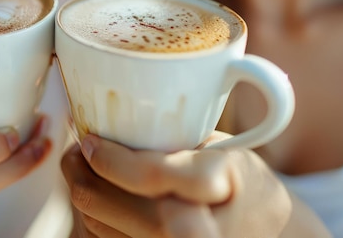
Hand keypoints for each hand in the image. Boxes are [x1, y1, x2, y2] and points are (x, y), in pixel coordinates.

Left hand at [62, 134, 290, 237]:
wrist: (267, 232)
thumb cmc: (241, 182)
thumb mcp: (222, 147)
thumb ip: (176, 136)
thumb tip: (111, 116)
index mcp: (217, 184)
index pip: (150, 174)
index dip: (108, 157)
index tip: (89, 140)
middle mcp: (196, 229)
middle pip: (109, 207)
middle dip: (79, 176)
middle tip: (75, 153)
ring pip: (99, 226)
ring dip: (82, 193)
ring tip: (83, 170)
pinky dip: (97, 218)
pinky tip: (102, 197)